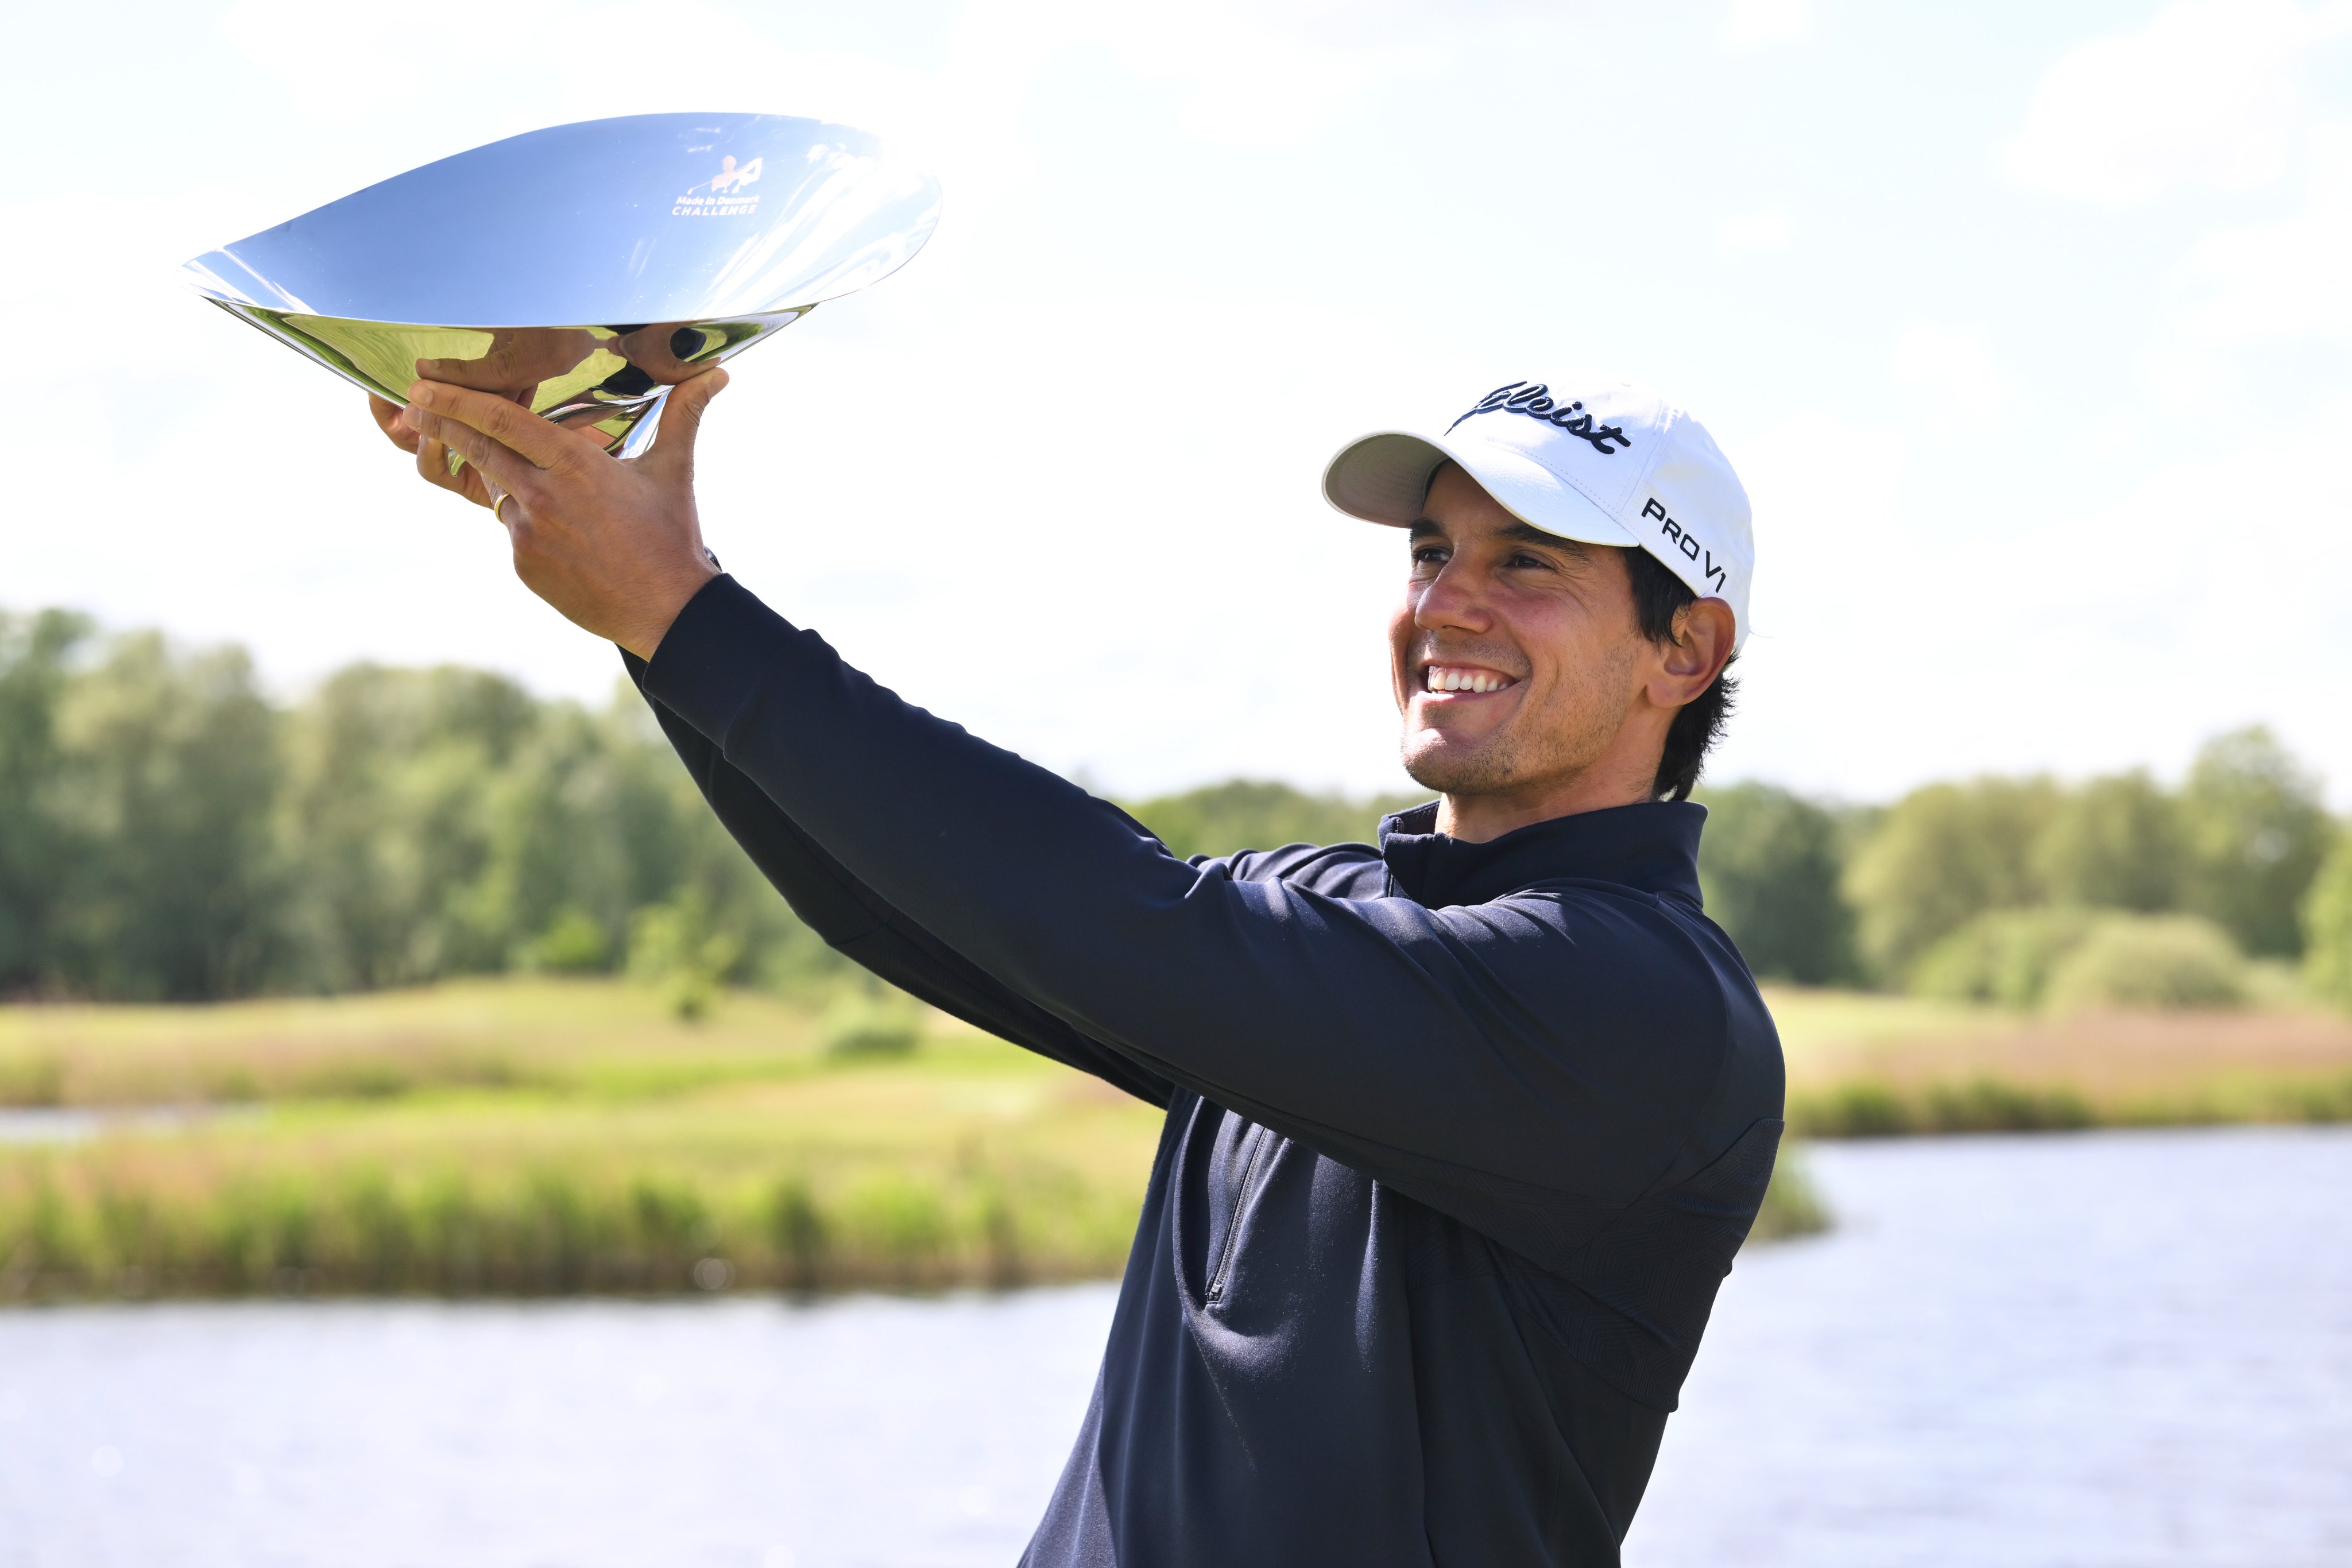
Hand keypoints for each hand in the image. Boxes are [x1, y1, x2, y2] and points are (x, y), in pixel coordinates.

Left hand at [393, 369, 727, 657]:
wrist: (667, 611)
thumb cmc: (671, 537)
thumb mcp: (674, 470)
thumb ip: (684, 415)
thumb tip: (718, 373)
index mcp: (574, 464)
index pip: (500, 420)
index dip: (456, 400)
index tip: (423, 388)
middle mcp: (541, 495)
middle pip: (477, 448)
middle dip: (440, 424)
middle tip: (413, 407)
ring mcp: (527, 534)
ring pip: (496, 489)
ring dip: (494, 473)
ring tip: (502, 466)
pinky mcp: (524, 564)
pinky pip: (512, 529)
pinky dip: (524, 519)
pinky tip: (557, 529)